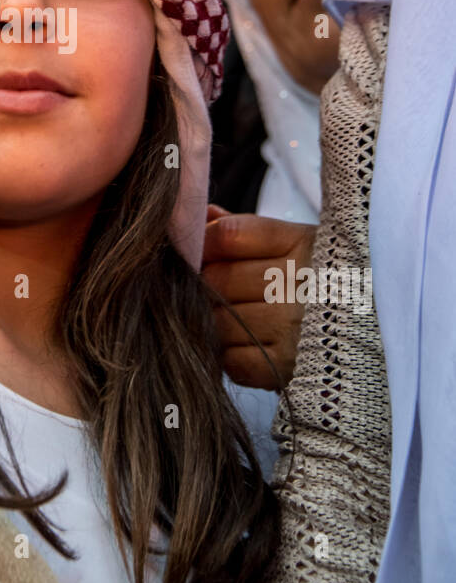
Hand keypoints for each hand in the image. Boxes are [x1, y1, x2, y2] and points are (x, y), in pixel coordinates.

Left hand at [202, 206, 315, 389]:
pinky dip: (229, 355)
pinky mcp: (290, 367)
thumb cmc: (328, 282)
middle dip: (206, 284)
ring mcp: (296, 328)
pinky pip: (234, 361)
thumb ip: (248, 232)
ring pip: (221, 321)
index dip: (204, 242)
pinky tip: (244, 344)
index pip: (230, 235)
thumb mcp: (299, 245)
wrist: (382, 330)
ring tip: (228, 318)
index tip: (199, 250)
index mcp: (303, 244)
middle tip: (208, 289)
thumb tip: (205, 214)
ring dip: (215, 321)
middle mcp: (303, 284)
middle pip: (220, 279)